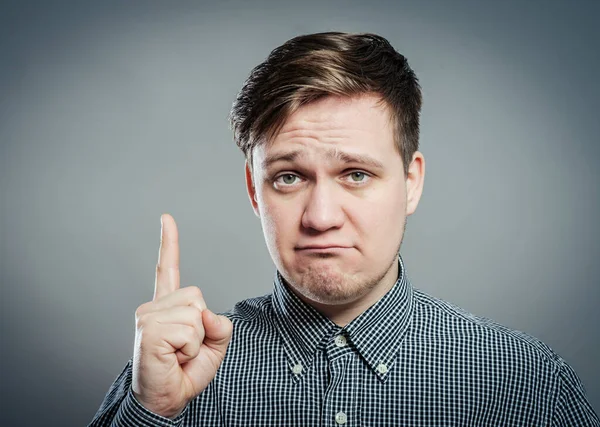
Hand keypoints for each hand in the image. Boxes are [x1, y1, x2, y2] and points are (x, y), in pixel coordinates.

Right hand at [131, 214, 232, 418]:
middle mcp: (154, 307)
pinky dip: (191, 348)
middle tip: (184, 349)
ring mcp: (148, 316)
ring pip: (196, 313)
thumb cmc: (185, 372)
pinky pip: (190, 329)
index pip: (168, 269)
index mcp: (167, 307)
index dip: (169, 244)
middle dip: (202, 326)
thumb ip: (218, 325)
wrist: (166, 400)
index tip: (166, 218)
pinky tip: (173, 357)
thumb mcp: (213, 346)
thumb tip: (205, 312)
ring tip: (178, 354)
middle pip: (197, 296)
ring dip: (197, 340)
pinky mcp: (150, 329)